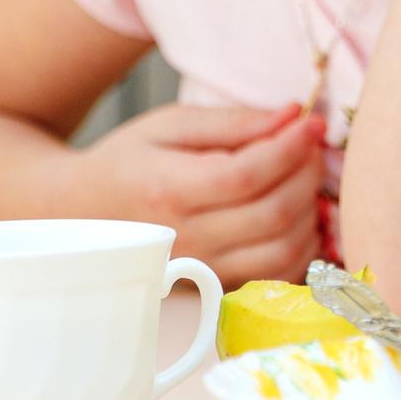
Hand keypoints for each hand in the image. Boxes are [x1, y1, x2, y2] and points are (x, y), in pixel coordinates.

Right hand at [72, 102, 326, 286]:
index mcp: (171, 190)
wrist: (87, 211)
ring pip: (284, 249)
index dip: (291, 148)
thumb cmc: (132, 160)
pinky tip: (300, 212)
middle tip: (311, 146)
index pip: (246, 175)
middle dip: (308, 173)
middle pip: (273, 213)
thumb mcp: (171, 124)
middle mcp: (188, 237)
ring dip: (311, 210)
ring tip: (305, 176)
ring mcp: (204, 268)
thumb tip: (292, 116)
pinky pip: (279, 273)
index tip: (313, 123)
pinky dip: (304, 243)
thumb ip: (233, 121)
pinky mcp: (218, 283)